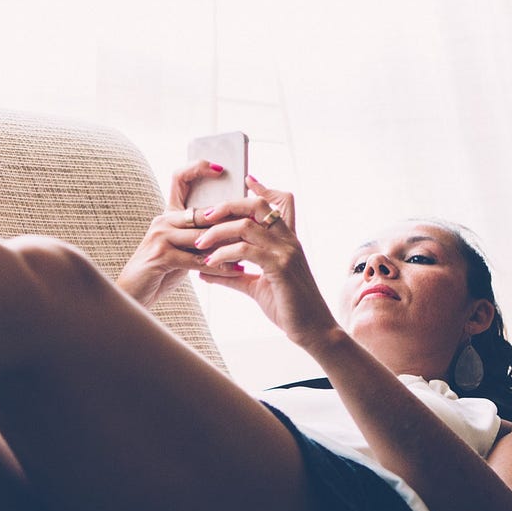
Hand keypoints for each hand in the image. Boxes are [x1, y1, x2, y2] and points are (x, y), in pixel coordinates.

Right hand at [117, 159, 243, 308]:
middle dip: (230, 221)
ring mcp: (160, 236)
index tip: (220, 168)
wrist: (133, 292)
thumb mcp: (180, 248)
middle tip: (256, 224)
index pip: (179, 178)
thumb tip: (233, 228)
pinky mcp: (161, 255)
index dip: (198, 168)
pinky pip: (197, 259)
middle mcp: (163, 220)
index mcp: (168, 214)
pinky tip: (235, 271)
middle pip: (203, 213)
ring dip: (229, 246)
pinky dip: (219, 266)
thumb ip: (199, 235)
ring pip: (204, 236)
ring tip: (251, 251)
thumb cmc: (161, 270)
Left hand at [191, 177, 338, 347]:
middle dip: (226, 206)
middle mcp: (288, 240)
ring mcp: (286, 251)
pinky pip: (246, 250)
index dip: (261, 189)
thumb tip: (204, 271)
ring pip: (246, 226)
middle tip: (202, 217)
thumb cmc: (288, 309)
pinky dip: (223, 254)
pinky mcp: (281, 267)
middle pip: (256, 205)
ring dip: (217, 232)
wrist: (313, 332)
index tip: (246, 179)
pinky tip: (210, 264)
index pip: (276, 203)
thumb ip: (232, 275)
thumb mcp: (256, 288)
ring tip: (199, 244)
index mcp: (286, 240)